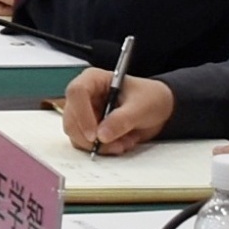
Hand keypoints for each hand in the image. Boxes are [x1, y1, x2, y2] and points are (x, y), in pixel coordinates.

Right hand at [59, 71, 176, 154]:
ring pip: (75, 134)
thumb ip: (122, 119)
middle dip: (89, 137)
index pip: (77, 93)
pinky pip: (85, 144)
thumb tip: (102, 135)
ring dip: (99, 145)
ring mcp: (84, 113)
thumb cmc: (150, 98)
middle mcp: (84, 96)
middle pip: (71, 118)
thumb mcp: (142, 106)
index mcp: (93, 79)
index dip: (82, 114)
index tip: (95, 135)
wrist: (157, 110)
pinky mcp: (88, 129)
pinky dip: (102, 149)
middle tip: (113, 146)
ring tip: (123, 143)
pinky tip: (120, 144)